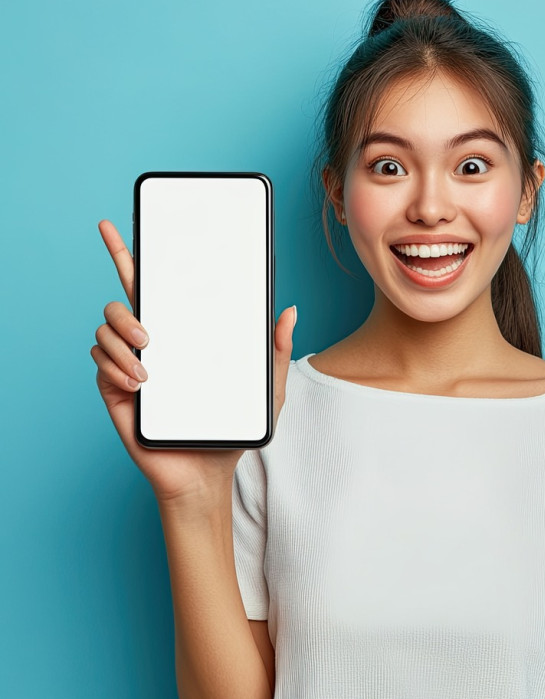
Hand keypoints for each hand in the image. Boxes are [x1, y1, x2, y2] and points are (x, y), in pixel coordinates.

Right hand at [90, 219, 296, 505]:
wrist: (207, 473)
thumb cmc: (231, 428)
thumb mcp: (266, 389)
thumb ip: (277, 352)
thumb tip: (290, 311)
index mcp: (186, 334)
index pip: (164, 287)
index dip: (144, 256)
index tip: (130, 225)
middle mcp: (154, 341)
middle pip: (127, 291)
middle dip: (117, 261)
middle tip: (138, 289)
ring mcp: (131, 362)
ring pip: (108, 323)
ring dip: (125, 333)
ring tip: (152, 360)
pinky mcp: (115, 388)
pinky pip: (100, 360)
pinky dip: (116, 364)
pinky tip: (142, 381)